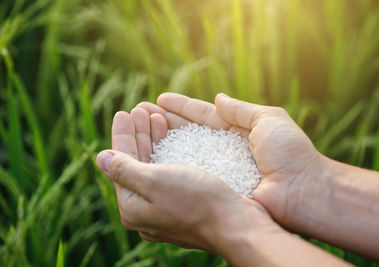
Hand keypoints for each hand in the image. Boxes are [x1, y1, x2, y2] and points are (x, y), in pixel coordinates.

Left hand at [96, 111, 274, 251]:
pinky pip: (169, 174)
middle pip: (136, 165)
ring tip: (156, 118)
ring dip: (154, 141)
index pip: (120, 164)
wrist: (236, 225)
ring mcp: (165, 209)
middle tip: (141, 110)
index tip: (123, 113)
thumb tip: (100, 158)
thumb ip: (124, 169)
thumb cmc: (197, 201)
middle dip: (139, 135)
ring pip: (154, 168)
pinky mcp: (184, 205)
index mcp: (132, 207)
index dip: (122, 136)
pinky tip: (172, 138)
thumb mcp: (154, 181)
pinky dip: (168, 153)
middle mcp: (146, 210)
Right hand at [137, 93, 321, 229]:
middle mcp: (223, 151)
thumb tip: (218, 98)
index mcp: (237, 131)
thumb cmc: (291, 153)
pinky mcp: (216, 188)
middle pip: (188, 134)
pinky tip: (151, 159)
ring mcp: (218, 171)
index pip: (203, 116)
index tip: (160, 99)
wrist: (303, 191)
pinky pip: (190, 175)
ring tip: (138, 130)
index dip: (182, 108)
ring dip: (161, 142)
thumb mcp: (269, 119)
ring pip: (184, 154)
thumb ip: (241, 110)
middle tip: (140, 113)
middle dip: (165, 123)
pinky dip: (171, 167)